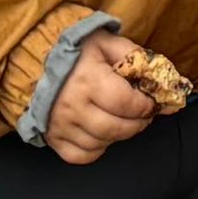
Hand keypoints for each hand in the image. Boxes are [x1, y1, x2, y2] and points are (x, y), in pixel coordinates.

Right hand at [43, 30, 168, 163]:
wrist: (36, 61)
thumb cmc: (76, 51)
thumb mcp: (105, 42)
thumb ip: (133, 56)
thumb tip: (161, 79)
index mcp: (87, 79)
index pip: (127, 103)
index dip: (145, 105)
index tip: (150, 102)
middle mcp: (72, 106)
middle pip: (117, 128)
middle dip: (138, 123)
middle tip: (142, 115)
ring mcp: (61, 125)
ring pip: (102, 144)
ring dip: (118, 135)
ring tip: (121, 120)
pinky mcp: (53, 138)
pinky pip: (82, 156)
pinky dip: (96, 149)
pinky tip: (101, 133)